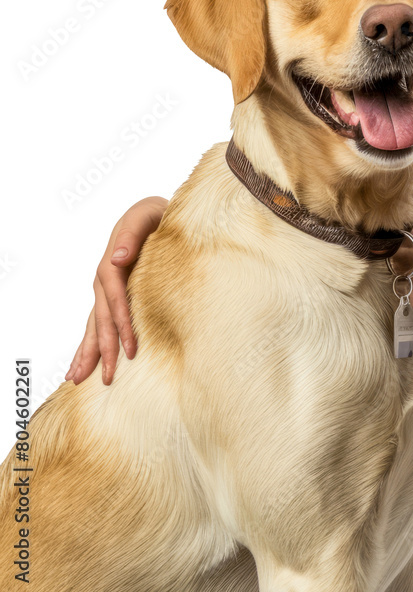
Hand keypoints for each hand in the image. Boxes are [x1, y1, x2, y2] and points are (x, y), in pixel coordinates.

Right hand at [65, 196, 168, 385]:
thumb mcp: (145, 216)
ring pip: (94, 324)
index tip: (130, 348)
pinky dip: (90, 342)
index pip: (115, 298)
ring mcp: (106, 289)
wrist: (154, 212)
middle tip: (104, 378)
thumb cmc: (154, 214)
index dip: (122, 322)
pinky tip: (84, 362)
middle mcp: (105, 279)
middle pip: (101, 318)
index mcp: (114, 263)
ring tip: (77, 379)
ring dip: (88, 352)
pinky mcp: (112, 295)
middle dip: (102, 348)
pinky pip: (98, 322)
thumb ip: (131, 234)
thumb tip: (118, 258)